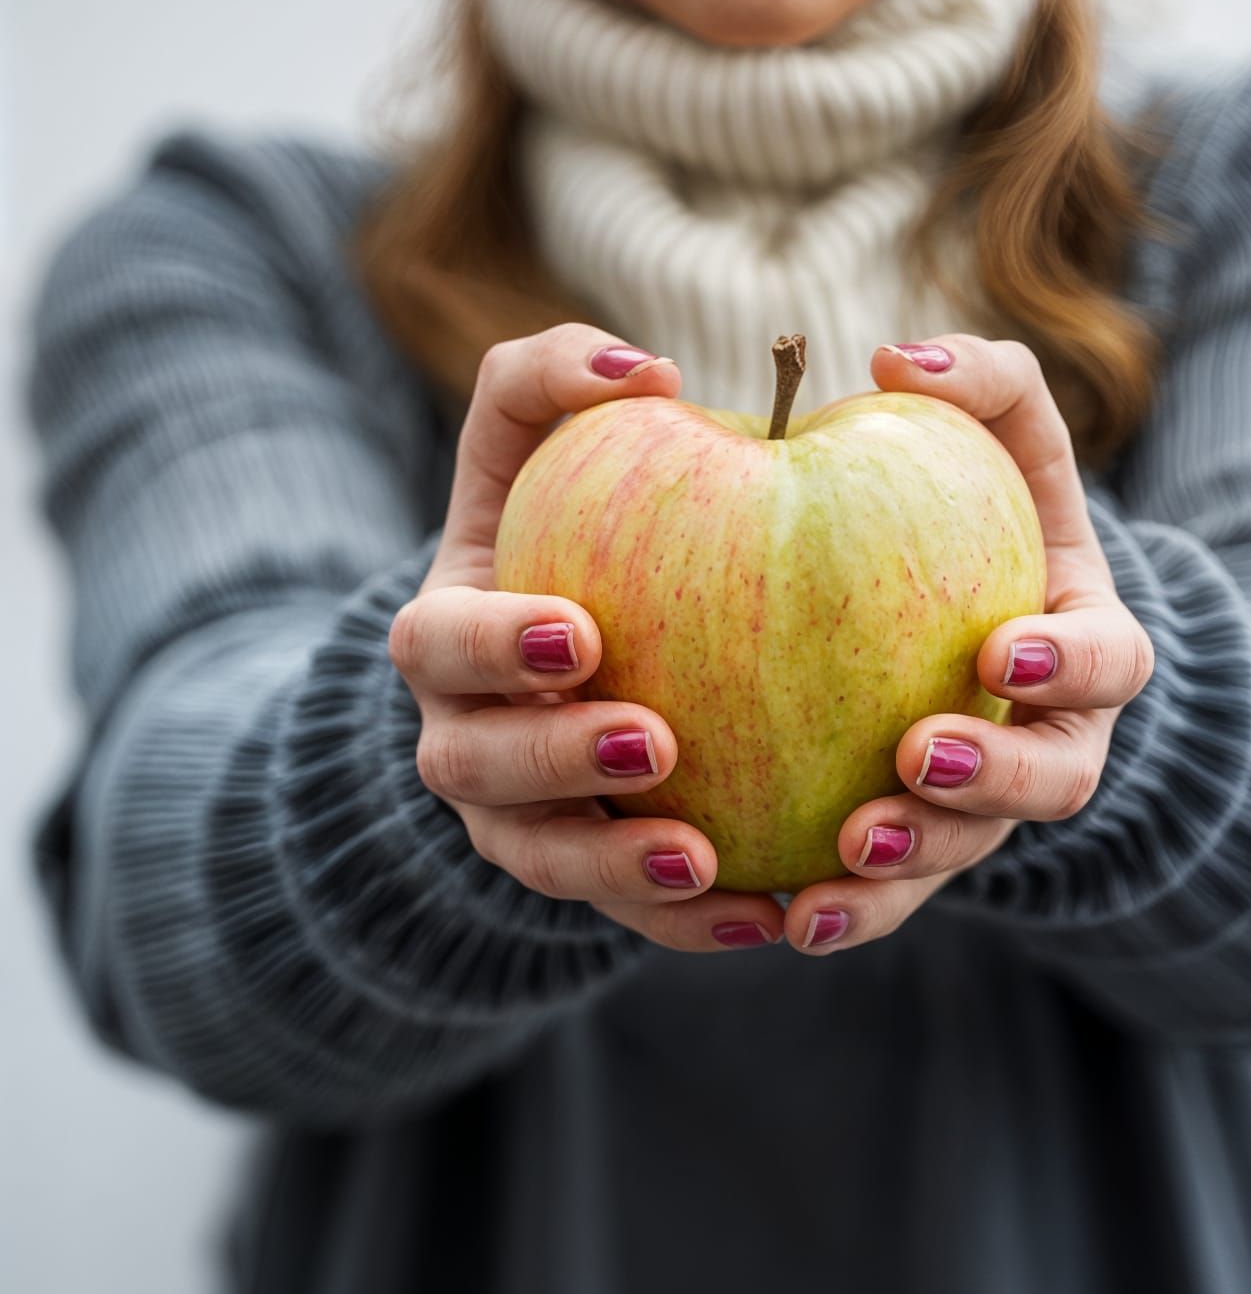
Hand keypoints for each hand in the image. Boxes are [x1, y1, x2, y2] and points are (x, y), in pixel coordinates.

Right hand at [391, 323, 785, 951]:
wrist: (561, 644)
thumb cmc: (558, 523)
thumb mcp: (533, 441)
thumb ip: (555, 376)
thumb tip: (648, 370)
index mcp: (447, 638)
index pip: (441, 645)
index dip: (496, 646)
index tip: (586, 632)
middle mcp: (465, 737)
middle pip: (476, 770)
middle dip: (554, 762)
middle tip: (656, 742)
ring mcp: (518, 819)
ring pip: (547, 863)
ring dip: (618, 869)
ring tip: (706, 858)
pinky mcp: (585, 872)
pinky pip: (628, 916)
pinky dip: (688, 923)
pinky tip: (766, 912)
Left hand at [779, 335, 1154, 955]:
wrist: (960, 613)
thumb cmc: (977, 510)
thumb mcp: (997, 438)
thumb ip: (979, 381)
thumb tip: (895, 356)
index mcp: (1082, 647)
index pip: (1110, 662)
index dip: (1071, 664)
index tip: (999, 649)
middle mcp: (1050, 737)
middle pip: (1056, 782)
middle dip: (996, 783)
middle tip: (920, 759)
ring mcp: (985, 805)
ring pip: (965, 854)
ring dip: (908, 869)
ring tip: (837, 862)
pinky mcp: (913, 853)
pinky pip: (882, 896)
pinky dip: (841, 913)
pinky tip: (778, 916)